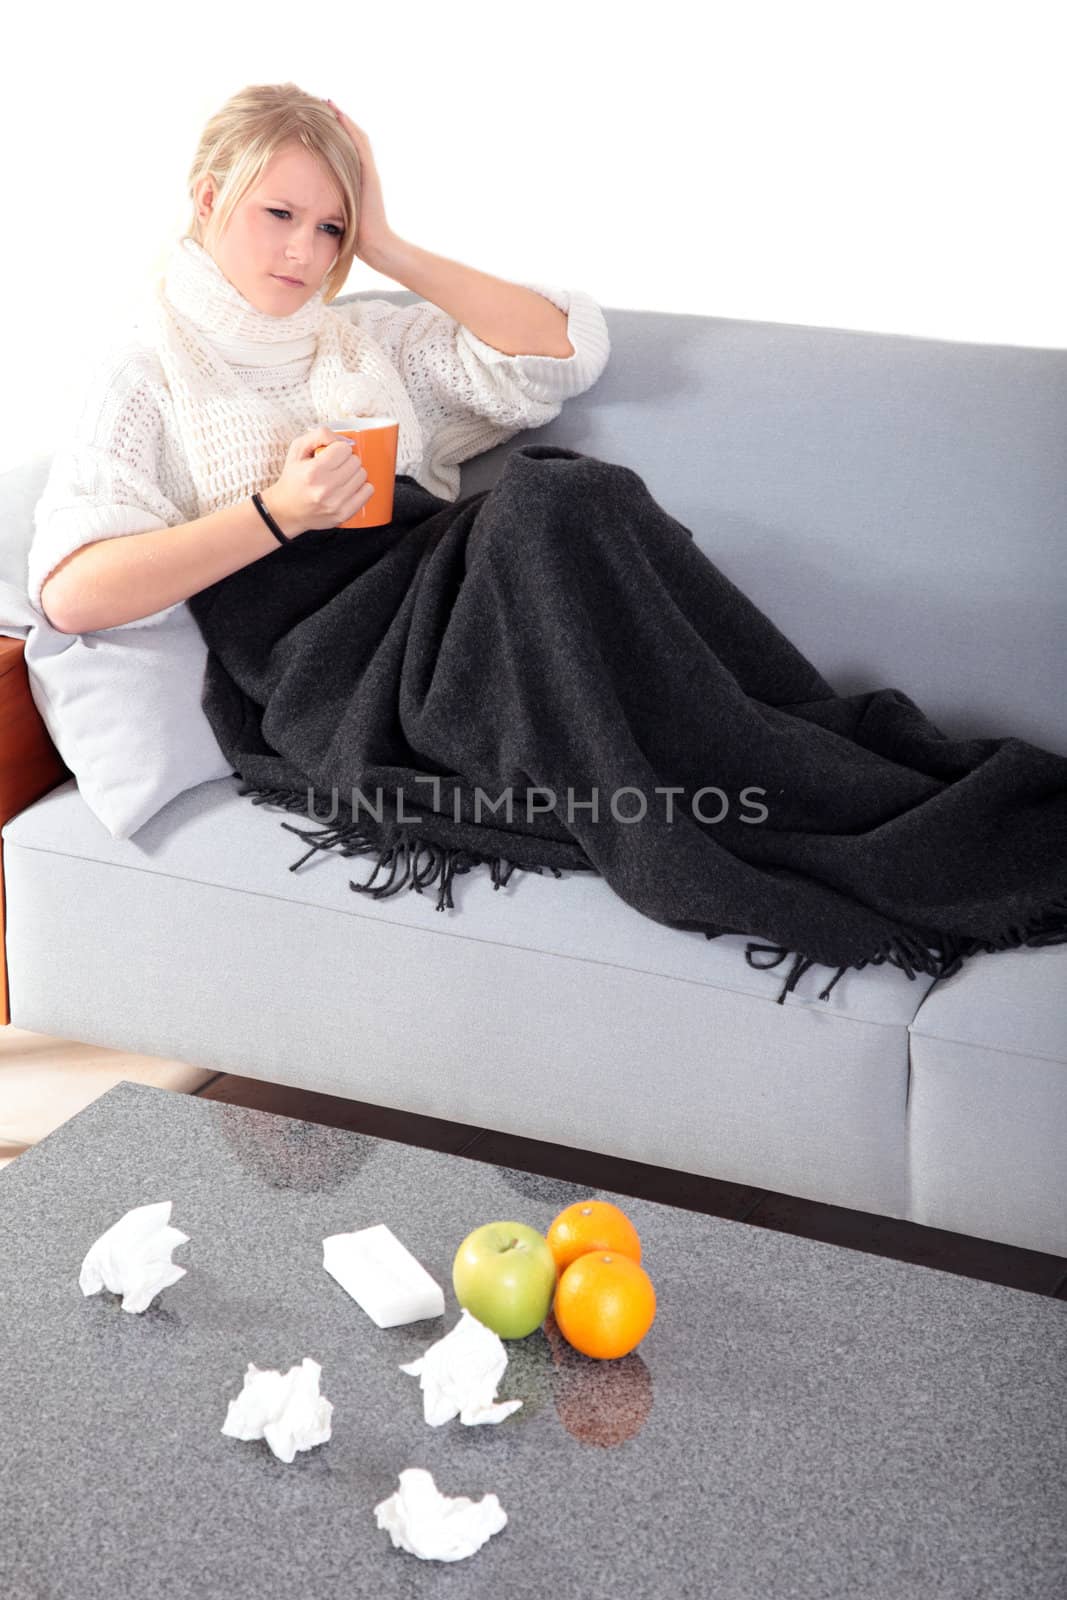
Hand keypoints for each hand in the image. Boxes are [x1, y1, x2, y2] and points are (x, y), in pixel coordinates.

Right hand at [264, 427, 373, 535]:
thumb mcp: (298, 449)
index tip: (331, 455)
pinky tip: (349, 487)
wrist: (287, 511)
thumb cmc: (293, 479)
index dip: (338, 449)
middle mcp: (325, 489)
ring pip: (362, 475)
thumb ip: (320, 435)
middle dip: (346, 460)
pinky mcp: (344, 514)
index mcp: (313, 471)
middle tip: (336, 466)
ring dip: (353, 473)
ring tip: (340, 477)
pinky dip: (361, 487)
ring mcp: (336, 503)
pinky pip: (368, 491)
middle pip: (355, 462)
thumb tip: (346, 440)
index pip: (344, 449)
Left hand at [325, 99, 394, 264]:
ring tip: (325, 101)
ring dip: (341, 117)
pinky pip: (358, 144)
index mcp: (356, 179)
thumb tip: (305, 207)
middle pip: (350, 136)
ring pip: (355, 136)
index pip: (344, 148)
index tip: (315, 117)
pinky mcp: (369, 173)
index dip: (331, 132)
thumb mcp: (338, 216)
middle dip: (335, 119)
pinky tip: (336, 113)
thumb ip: (327, 205)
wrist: (376, 246)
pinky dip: (348, 127)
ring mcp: (368, 171)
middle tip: (318, 101)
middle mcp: (364, 171)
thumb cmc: (355, 238)